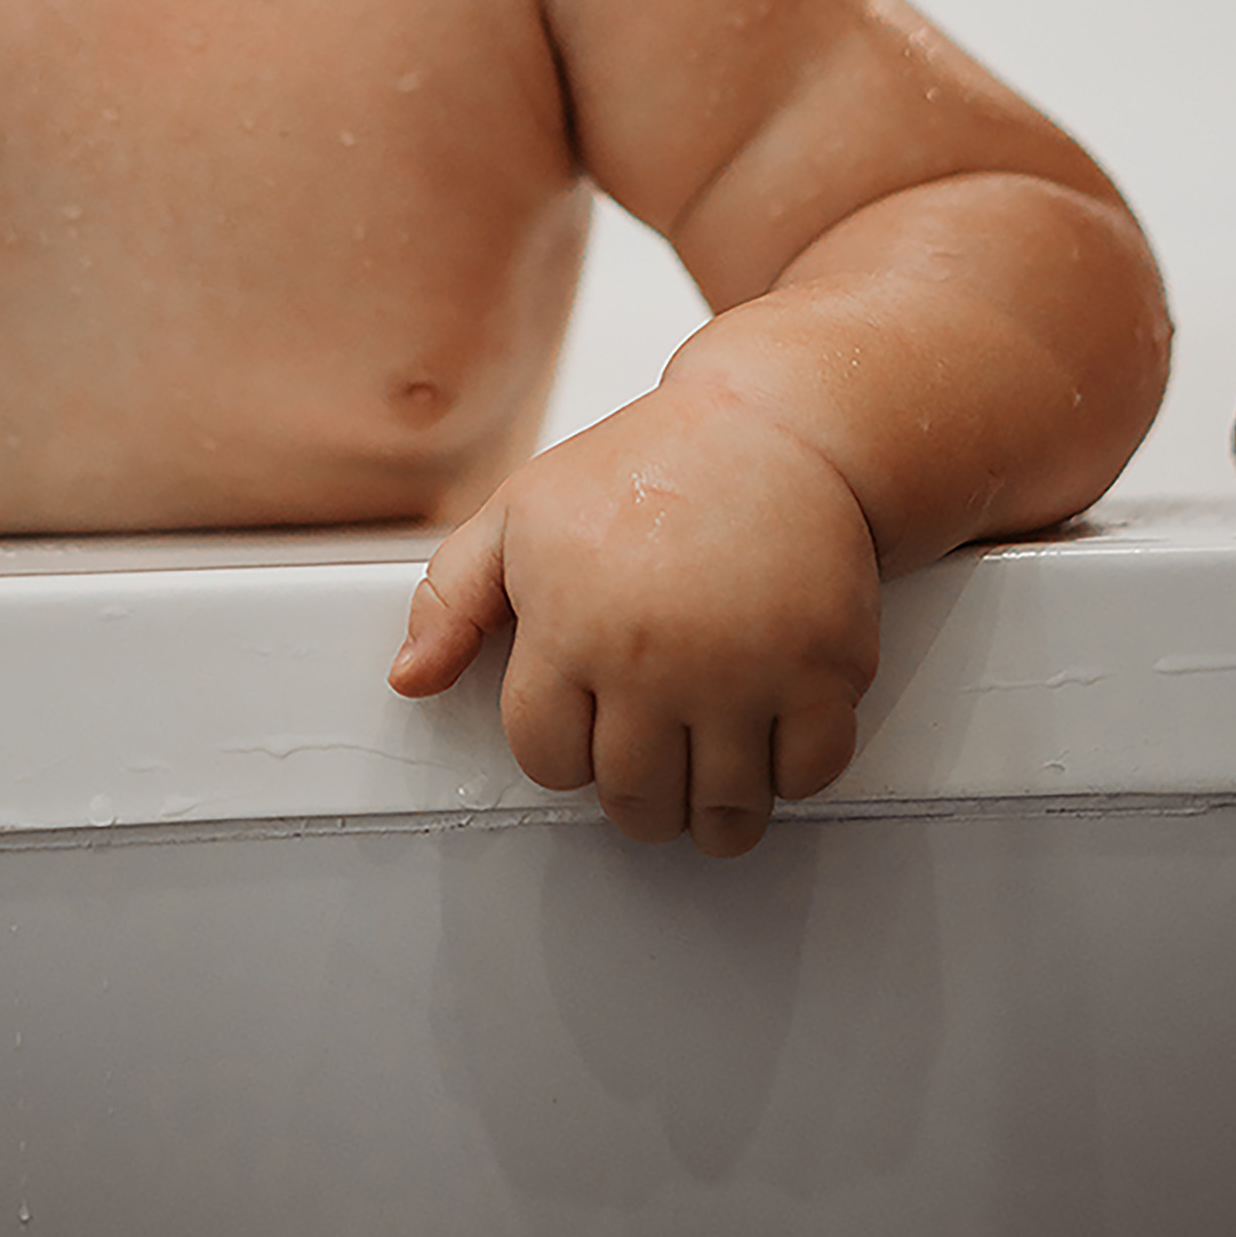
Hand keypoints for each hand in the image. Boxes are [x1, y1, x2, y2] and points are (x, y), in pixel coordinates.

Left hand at [390, 384, 880, 856]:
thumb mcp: (521, 514)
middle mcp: (653, 658)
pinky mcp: (826, 666)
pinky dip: (793, 776)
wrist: (774, 424)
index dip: (563, 756)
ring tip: (710, 784)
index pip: (548, 761)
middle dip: (639, 800)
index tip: (587, 733)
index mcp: (569, 624)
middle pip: (635, 800)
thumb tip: (409, 679)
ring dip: (714, 813)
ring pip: (723, 810)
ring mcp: (744, 668)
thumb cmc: (644, 467)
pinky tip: (772, 744)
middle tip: (652, 770)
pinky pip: (810, 776)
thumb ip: (451, 597)